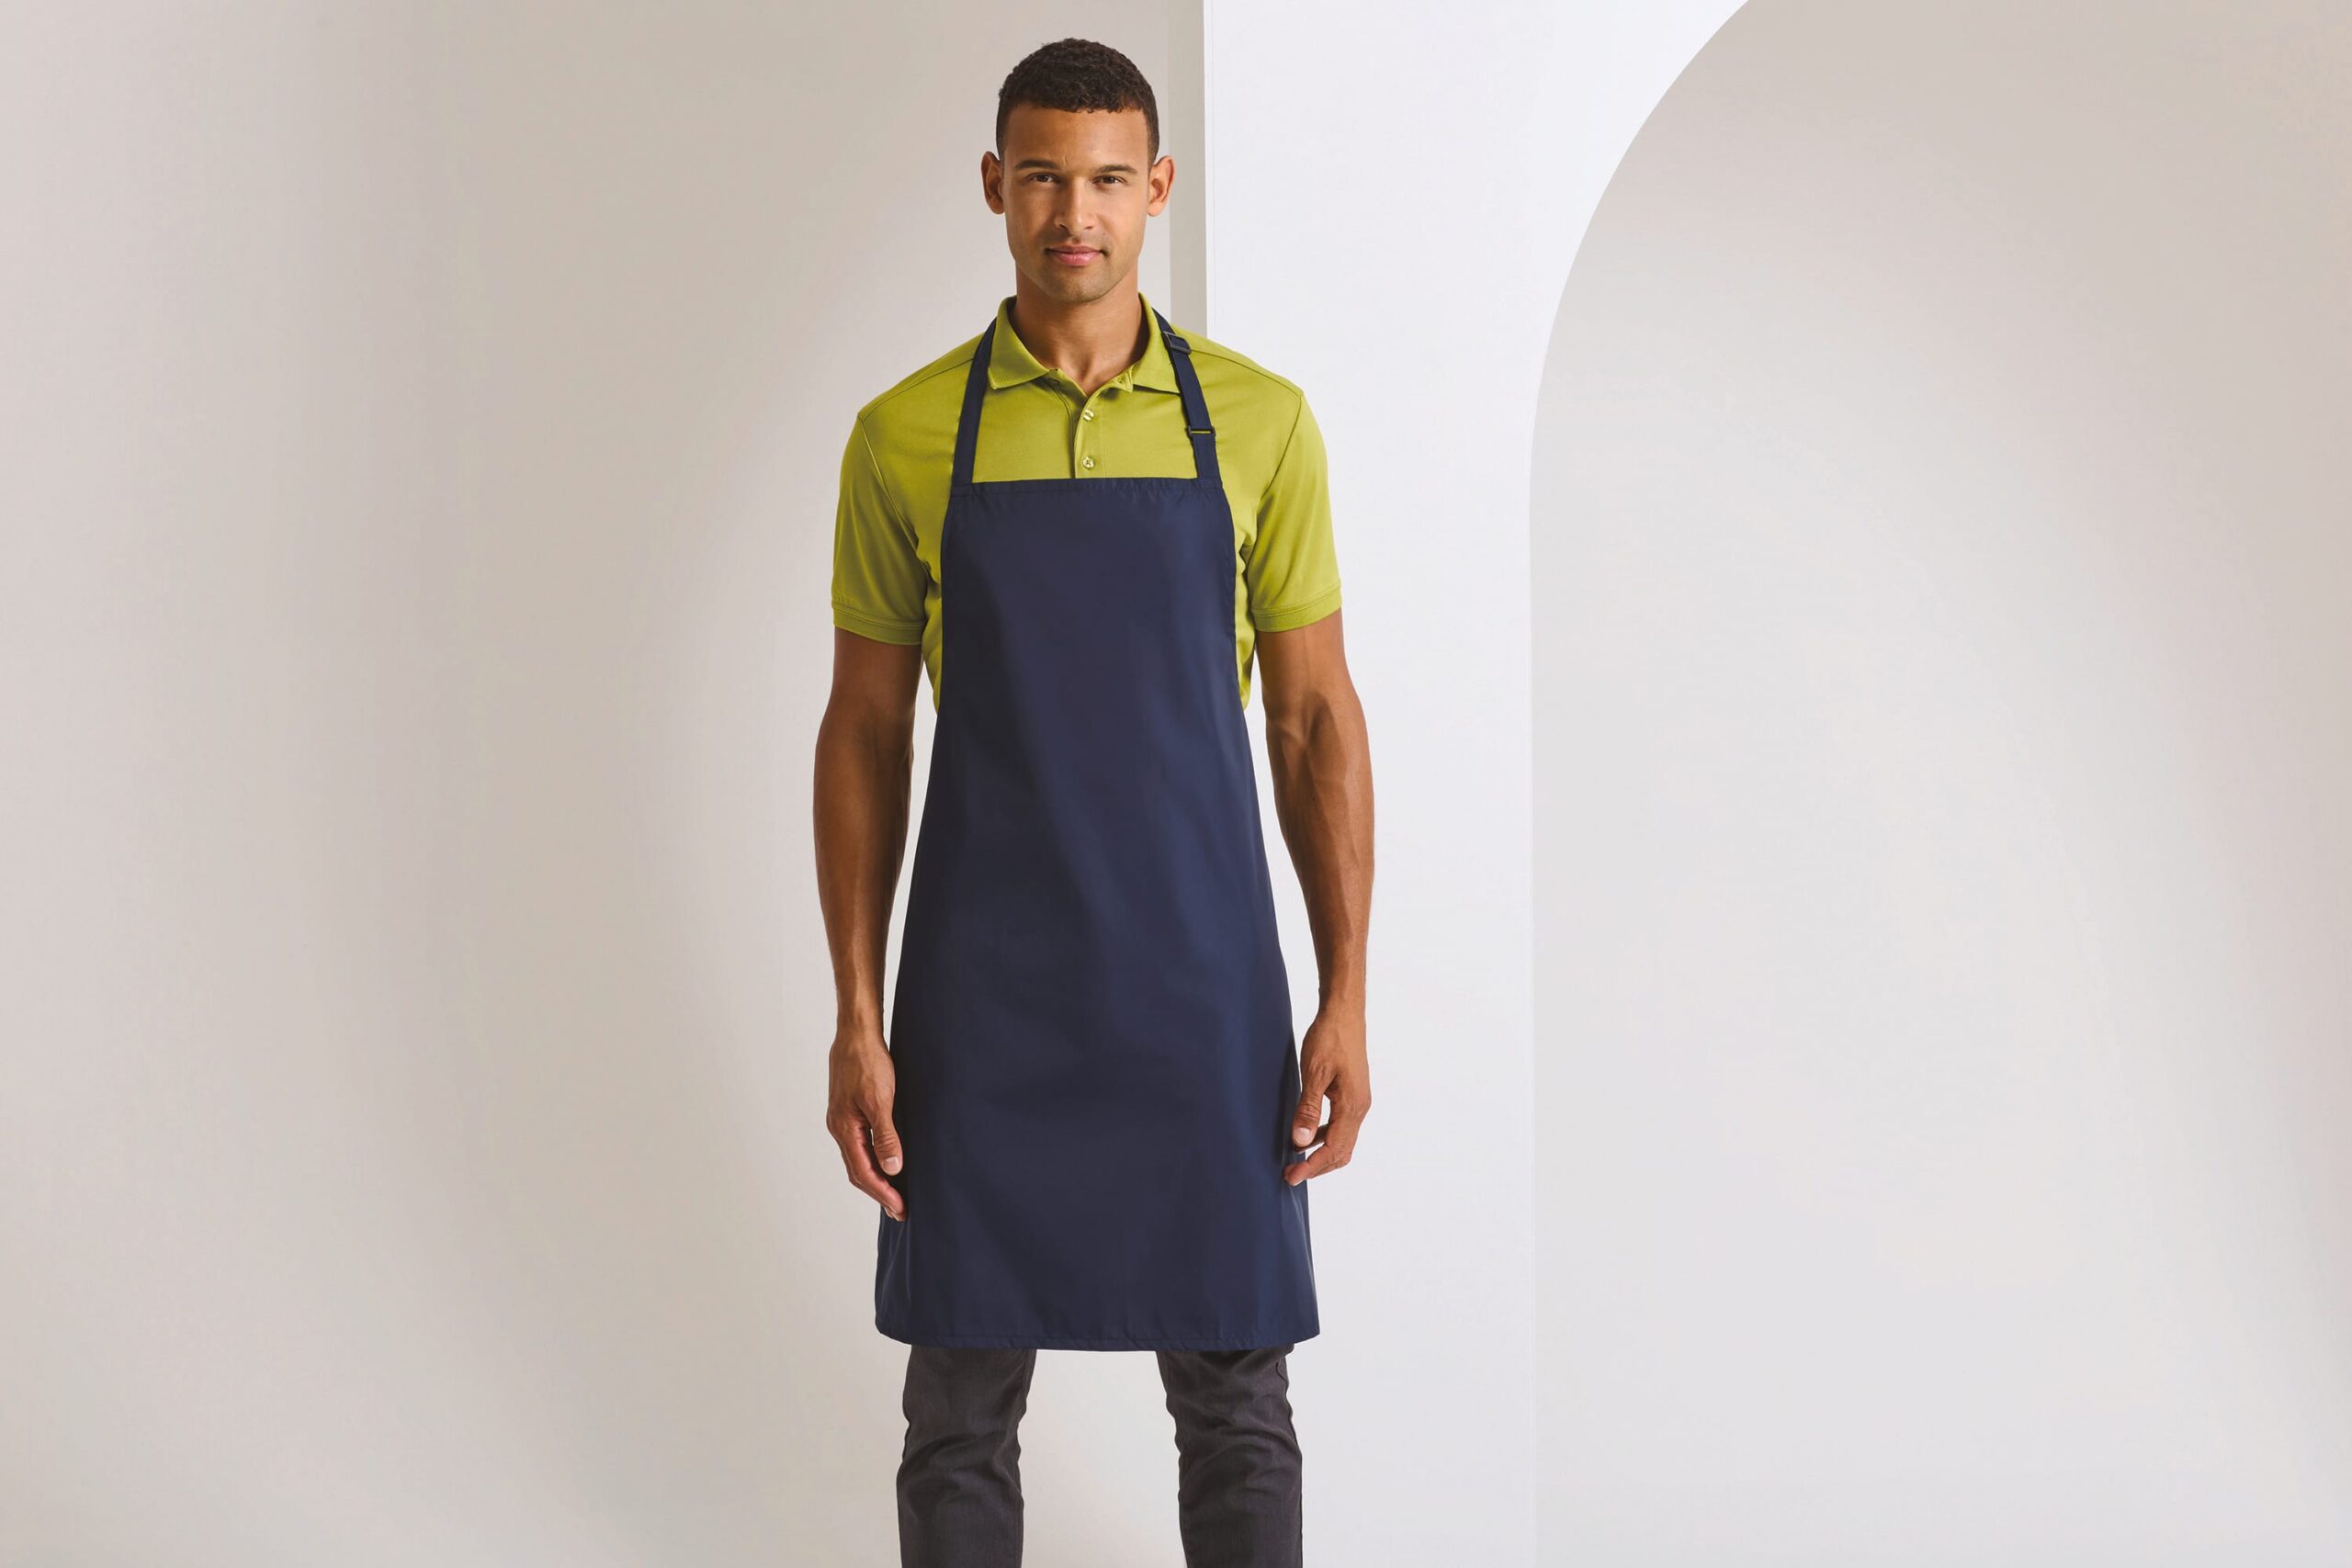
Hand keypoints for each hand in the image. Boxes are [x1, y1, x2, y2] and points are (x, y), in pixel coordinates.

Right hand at [827, 1028, 904, 1219]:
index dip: (883, 1193)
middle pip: (857, 1171)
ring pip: (857, 1159)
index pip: (864, 1173)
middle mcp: (840, 1129)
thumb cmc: (868, 1063)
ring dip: (875, 1179)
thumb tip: (893, 1169)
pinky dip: (872, 1160)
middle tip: (900, 1210)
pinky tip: (884, 1162)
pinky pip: (859, 1145)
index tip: (901, 1209)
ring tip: (894, 1193)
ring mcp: (842, 1120)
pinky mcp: (848, 1111)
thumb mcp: (881, 1100)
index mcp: (845, 1129)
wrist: (856, 1034)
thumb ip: (887, 1136)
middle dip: (879, 1193)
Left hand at [1286, 1004, 1369, 1183]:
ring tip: (1296, 1159)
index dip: (1312, 1167)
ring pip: (1343, 1141)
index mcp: (1352, 1106)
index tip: (1291, 1176)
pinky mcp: (1352, 1095)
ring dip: (1321, 1153)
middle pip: (1342, 1152)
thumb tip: (1301, 1142)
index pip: (1333, 1149)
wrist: (1344, 1013)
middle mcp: (1359, 1108)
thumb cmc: (1329, 1037)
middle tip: (1290, 1175)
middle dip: (1317, 1166)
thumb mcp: (1314, 1073)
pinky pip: (1340, 1126)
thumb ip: (1308, 1108)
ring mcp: (1358, 1102)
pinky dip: (1324, 1137)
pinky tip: (1306, 1135)